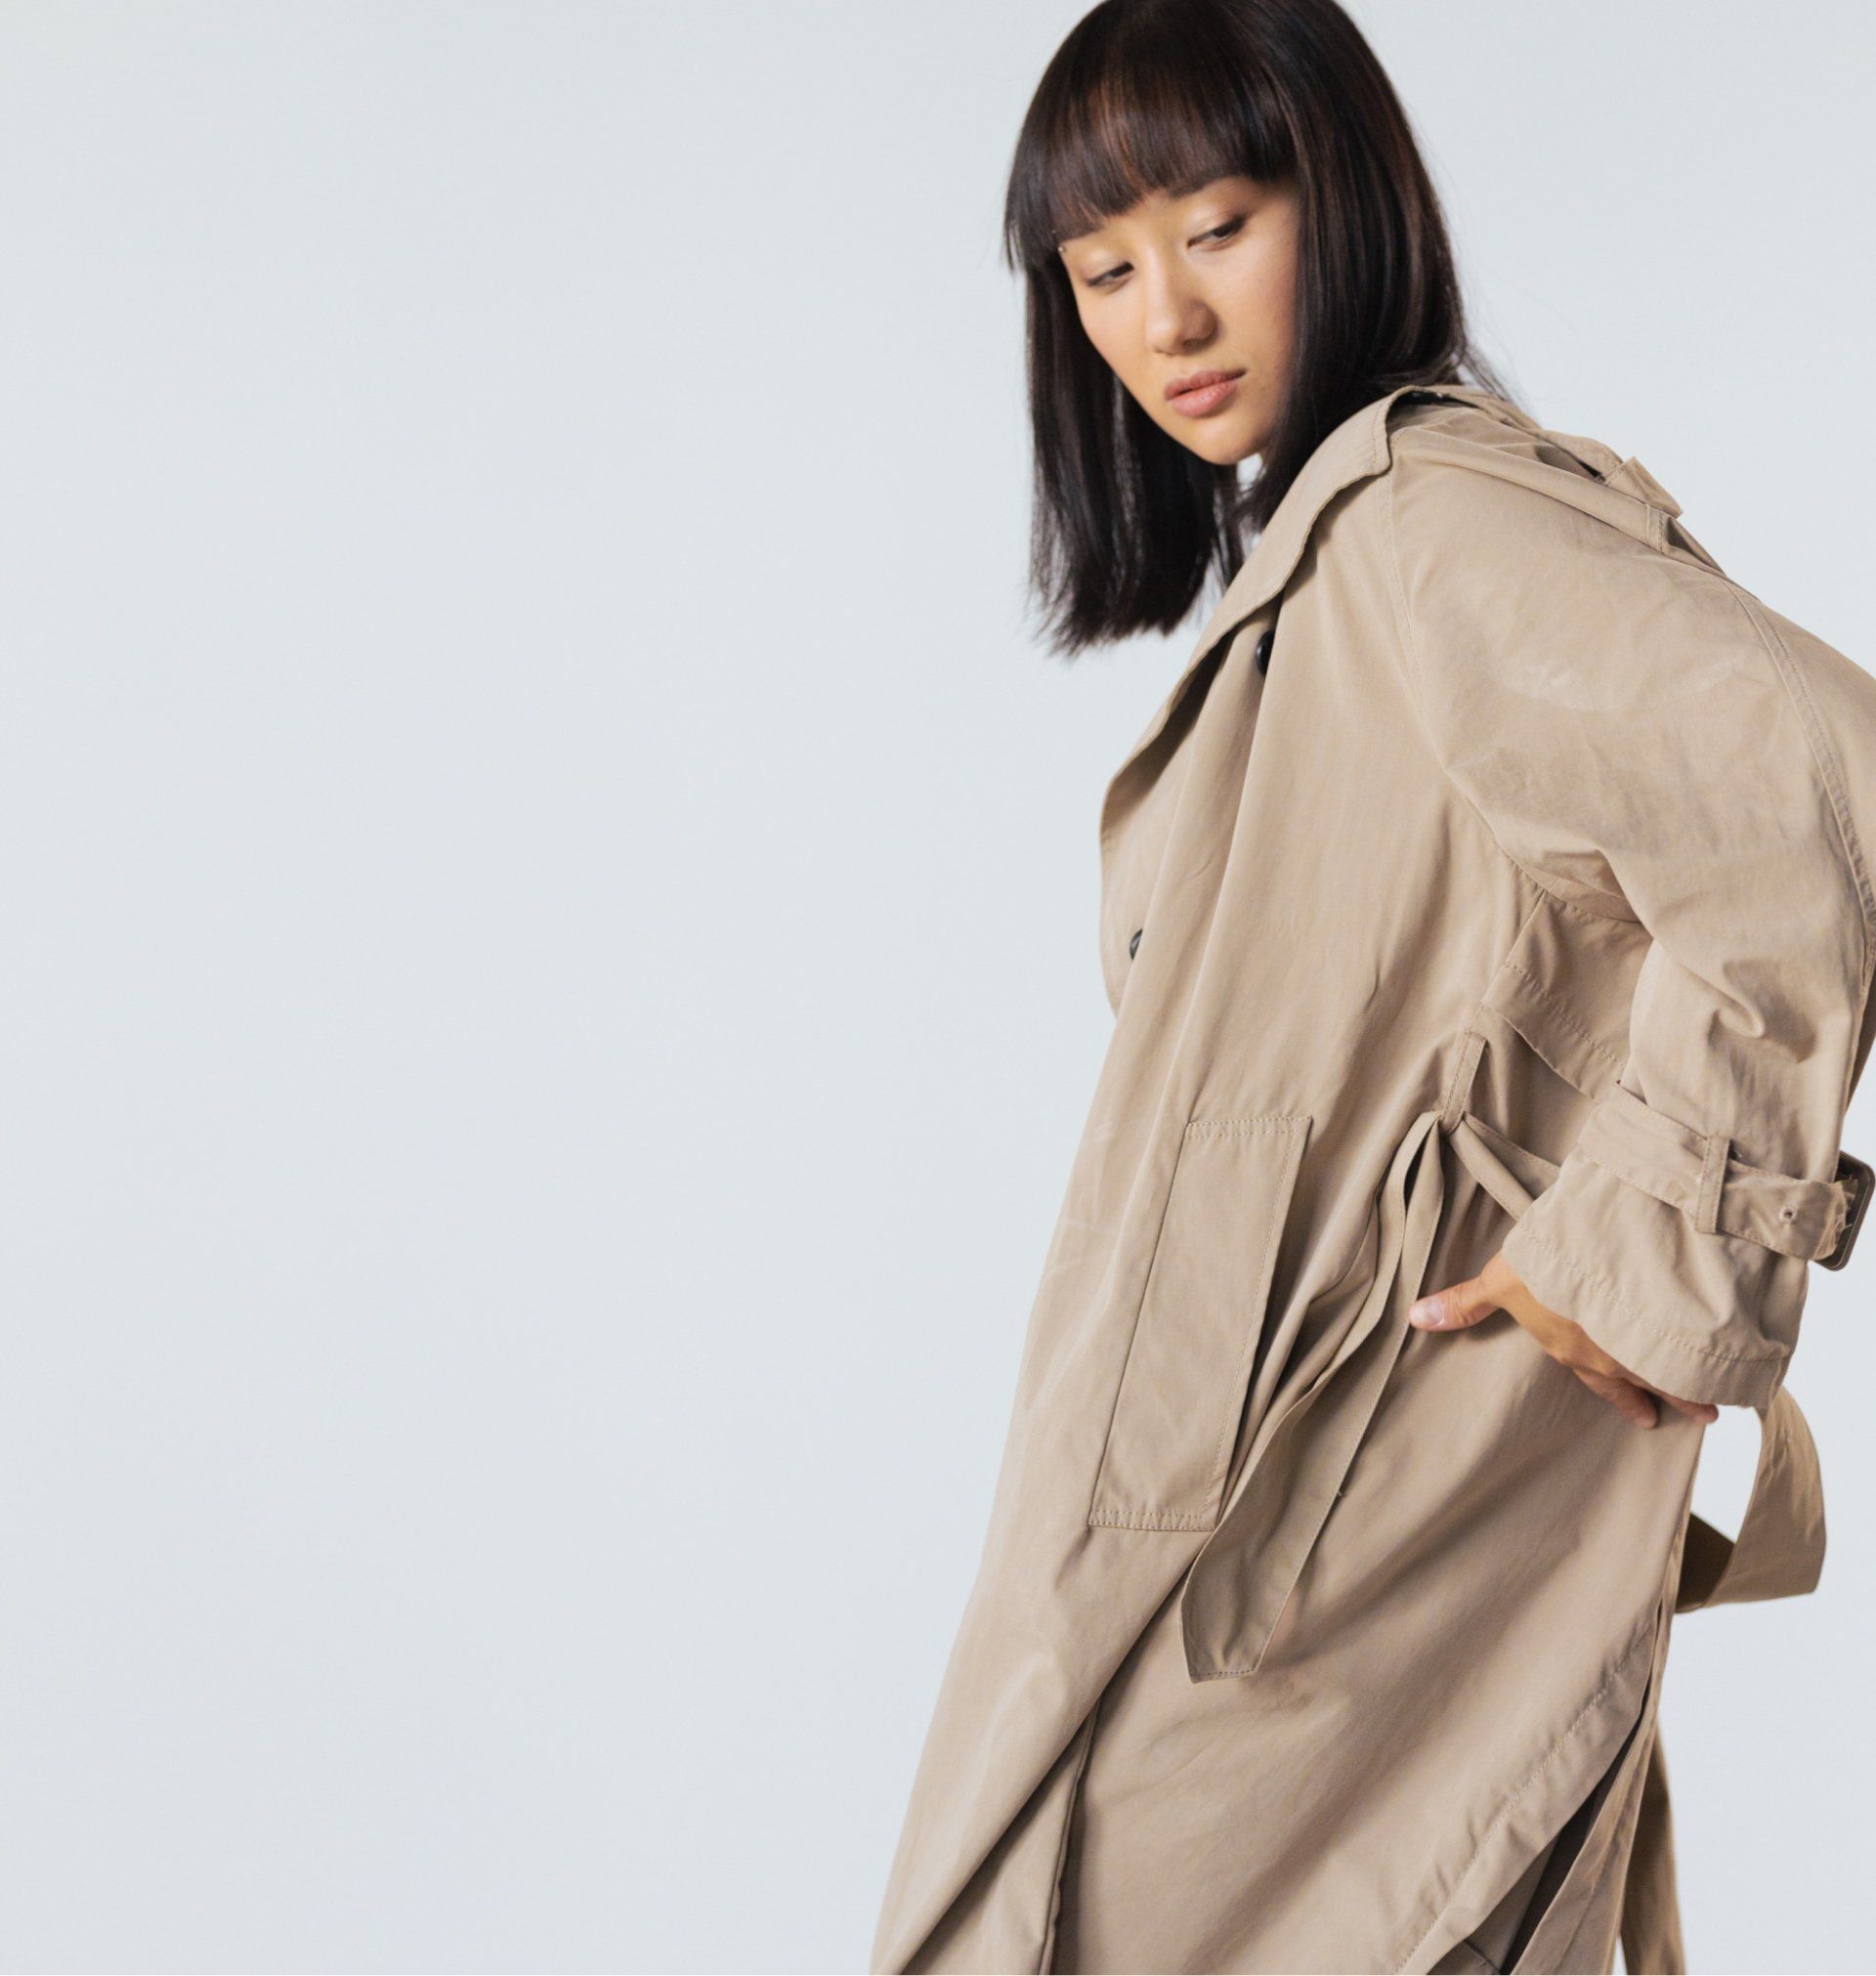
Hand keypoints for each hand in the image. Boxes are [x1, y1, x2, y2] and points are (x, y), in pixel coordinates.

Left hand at [1407, 1249, 1719, 1428]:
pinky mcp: (1684, 1322)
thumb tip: (1416, 1317)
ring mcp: (1655, 1341)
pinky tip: (1748, 1365)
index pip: (1601, 1382)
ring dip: (1701, 1383)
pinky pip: (1709, 1348)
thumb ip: (1465, 1303)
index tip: (1645, 1417)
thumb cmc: (1546, 1270)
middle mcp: (1619, 1354)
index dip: (1623, 1398)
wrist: (1601, 1256)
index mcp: (1577, 1349)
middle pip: (1650, 1381)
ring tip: (1727, 1399)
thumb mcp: (1501, 1281)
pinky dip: (1727, 1359)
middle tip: (1701, 1416)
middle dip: (1672, 1398)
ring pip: (1682, 1369)